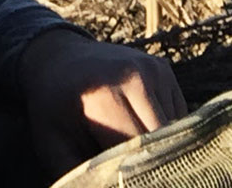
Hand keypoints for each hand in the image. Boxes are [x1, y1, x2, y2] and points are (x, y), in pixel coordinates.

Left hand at [18, 29, 186, 181]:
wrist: (58, 57)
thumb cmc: (53, 108)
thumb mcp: (52, 142)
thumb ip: (78, 175)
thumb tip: (100, 187)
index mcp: (105, 96)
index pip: (137, 152)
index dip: (134, 176)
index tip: (122, 179)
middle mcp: (134, 78)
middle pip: (161, 142)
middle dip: (151, 166)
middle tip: (133, 174)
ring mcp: (152, 69)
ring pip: (175, 130)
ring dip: (160, 148)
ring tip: (131, 150)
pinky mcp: (162, 69)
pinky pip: (178, 115)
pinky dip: (166, 131)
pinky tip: (139, 129)